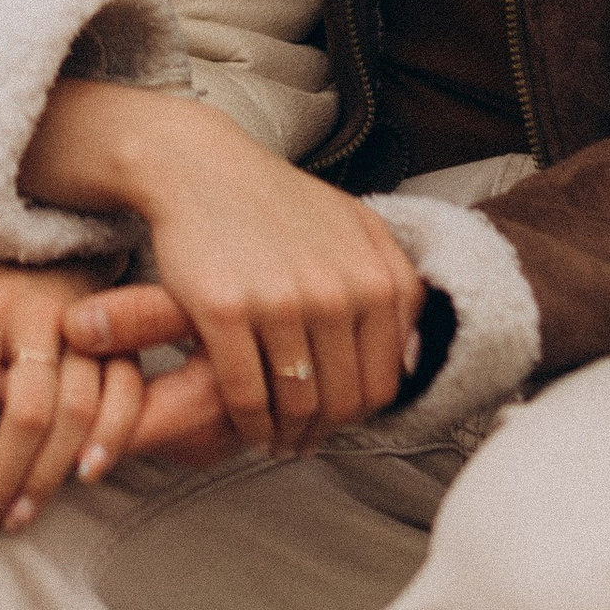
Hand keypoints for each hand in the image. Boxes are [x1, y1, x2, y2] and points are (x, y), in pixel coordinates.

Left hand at [0, 263, 147, 544]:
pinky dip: (113, 439)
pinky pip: (129, 395)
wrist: (42, 251)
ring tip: (16, 521)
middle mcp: (40, 311)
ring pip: (79, 412)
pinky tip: (86, 478)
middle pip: (26, 413)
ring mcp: (89, 326)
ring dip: (47, 476)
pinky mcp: (122, 342)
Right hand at [24, 84, 422, 459]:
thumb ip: (397, 283)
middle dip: (321, 433)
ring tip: (275, 441)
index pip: (382, 383)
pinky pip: (244, 394)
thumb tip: (412, 358)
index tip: (335, 422)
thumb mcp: (356, 225)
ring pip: (296, 404)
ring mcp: (280, 303)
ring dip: (285, 436)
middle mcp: (336, 293)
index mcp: (375, 278)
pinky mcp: (225, 311)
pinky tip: (243, 427)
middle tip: (301, 442)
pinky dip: (246, 424)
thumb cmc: (275, 201)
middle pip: (341, 402)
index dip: (357, 416)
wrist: (198, 167)